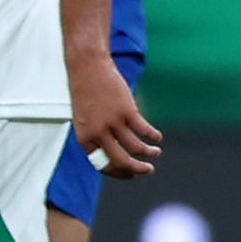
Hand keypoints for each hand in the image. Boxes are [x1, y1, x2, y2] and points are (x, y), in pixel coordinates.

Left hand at [71, 51, 163, 179]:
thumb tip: (115, 150)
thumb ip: (96, 134)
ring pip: (136, 147)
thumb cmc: (85, 91)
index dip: (118, 172)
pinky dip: (153, 136)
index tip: (129, 174)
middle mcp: (98, 133)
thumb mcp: (84, 118)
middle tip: (147, 170)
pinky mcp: (126, 110)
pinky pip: (143, 130)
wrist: (87, 67)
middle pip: (121, 161)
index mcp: (85, 138)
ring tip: (155, 152)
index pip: (103, 164)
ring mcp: (112, 122)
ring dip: (149, 153)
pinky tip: (157, 137)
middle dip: (136, 169)